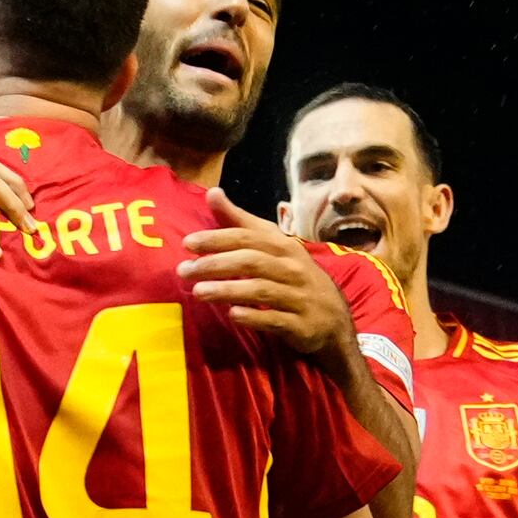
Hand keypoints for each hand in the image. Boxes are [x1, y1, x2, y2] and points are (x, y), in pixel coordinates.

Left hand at [178, 192, 351, 359]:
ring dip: (228, 290)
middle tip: (184, 270)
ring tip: (198, 292)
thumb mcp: (273, 248)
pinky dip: (254, 316)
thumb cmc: (294, 279)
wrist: (333, 321)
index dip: (217, 238)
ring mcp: (299, 297)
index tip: (187, 243)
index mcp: (285, 247)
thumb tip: (213, 193)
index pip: (248, 237)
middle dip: (216, 263)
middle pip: (251, 261)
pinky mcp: (301, 325)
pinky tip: (232, 315)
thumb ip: (241, 223)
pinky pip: (275, 319)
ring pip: (261, 290)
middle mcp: (293, 268)